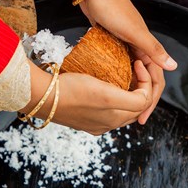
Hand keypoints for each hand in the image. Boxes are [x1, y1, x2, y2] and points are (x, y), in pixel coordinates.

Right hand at [22, 60, 153, 134]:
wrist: (40, 96)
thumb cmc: (71, 90)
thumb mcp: (106, 94)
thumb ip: (132, 100)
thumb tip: (146, 99)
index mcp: (116, 117)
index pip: (145, 100)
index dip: (146, 80)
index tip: (136, 63)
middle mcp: (108, 124)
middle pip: (135, 107)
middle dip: (140, 88)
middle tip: (135, 69)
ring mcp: (96, 124)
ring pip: (122, 109)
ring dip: (128, 94)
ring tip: (123, 76)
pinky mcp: (85, 121)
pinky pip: (106, 111)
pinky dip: (113, 100)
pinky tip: (106, 88)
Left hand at [63, 0, 176, 123]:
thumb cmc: (113, 8)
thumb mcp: (134, 32)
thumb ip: (152, 49)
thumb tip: (173, 66)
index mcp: (147, 47)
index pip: (156, 80)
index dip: (151, 101)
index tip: (140, 119)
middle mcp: (139, 47)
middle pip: (145, 79)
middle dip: (141, 101)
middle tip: (132, 120)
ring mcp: (125, 44)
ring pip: (132, 73)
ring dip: (130, 90)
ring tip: (121, 108)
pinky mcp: (111, 41)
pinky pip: (118, 65)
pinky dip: (117, 78)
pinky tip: (107, 88)